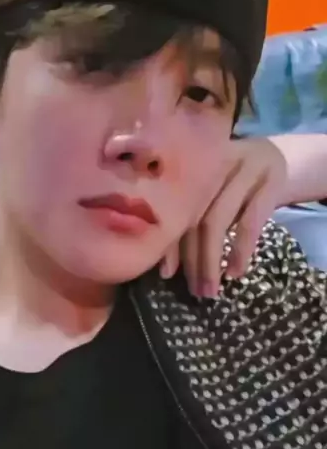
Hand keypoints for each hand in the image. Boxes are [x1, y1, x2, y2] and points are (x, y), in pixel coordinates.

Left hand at [160, 137, 287, 297]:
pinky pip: (249, 222)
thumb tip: (167, 264)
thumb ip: (188, 214)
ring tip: (210, 289)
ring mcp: (241, 171)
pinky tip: (235, 272)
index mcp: (188, 166)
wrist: (281, 158)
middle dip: (192, 259)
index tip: (167, 274)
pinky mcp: (269, 183)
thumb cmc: (233, 183)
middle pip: (193, 216)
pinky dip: (240, 250)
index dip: (169, 243)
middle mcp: (211, 164)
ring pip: (217, 221)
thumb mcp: (209, 191)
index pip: (172, 210)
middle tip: (194, 290)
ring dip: (211, 261)